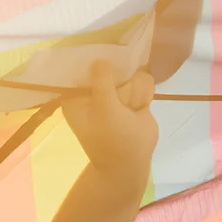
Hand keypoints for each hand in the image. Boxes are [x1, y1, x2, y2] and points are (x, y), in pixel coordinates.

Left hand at [60, 60, 159, 209]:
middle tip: (120, 98)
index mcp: (76, 96)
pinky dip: (144, 94)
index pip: (81, 66)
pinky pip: (143, 81)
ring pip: (131, 71)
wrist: (132, 162)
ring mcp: (115, 92)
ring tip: (131, 109)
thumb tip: (100, 60)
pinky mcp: (133, 96)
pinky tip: (140, 108)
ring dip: (134, 91)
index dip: (94, 61)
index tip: (106, 58)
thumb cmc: (112, 139)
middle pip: (110, 64)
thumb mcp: (103, 109)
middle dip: (121, 80)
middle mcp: (94, 91)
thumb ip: (102, 81)